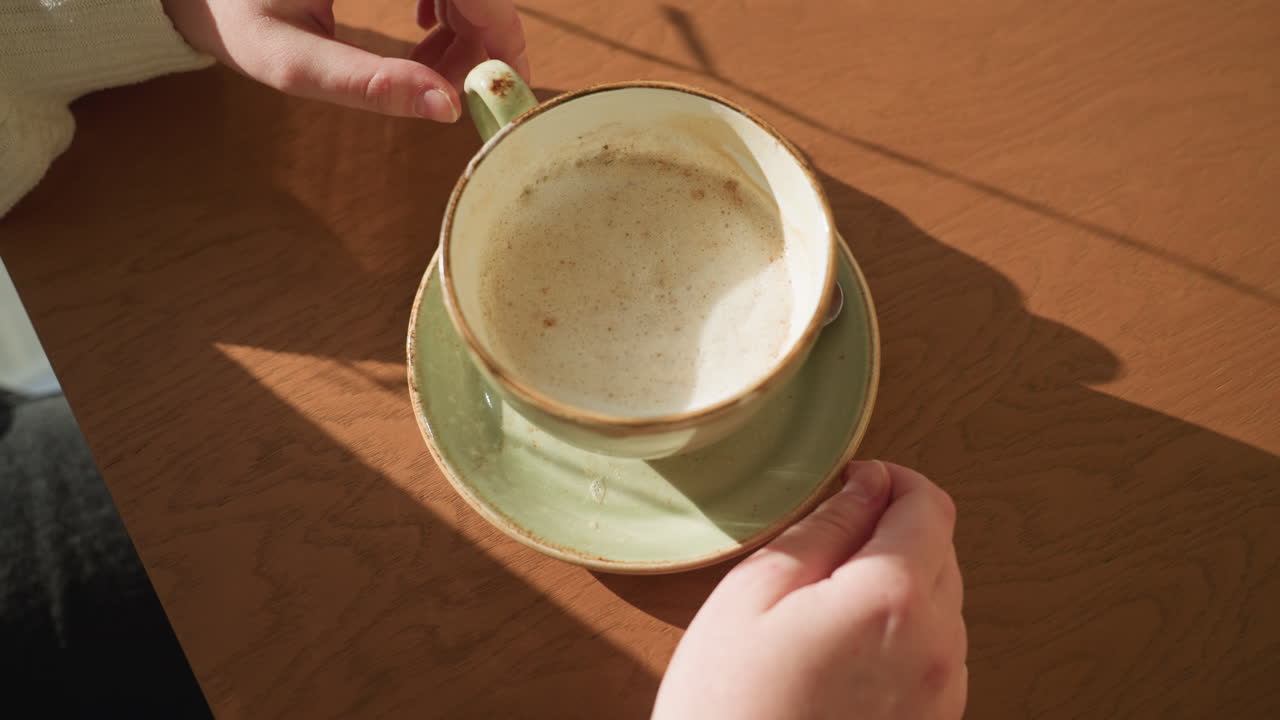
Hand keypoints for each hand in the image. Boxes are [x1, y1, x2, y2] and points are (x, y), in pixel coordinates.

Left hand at [161, 0, 528, 121]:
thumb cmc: (228, 9)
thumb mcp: (288, 57)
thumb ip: (366, 84)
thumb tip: (447, 109)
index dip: (502, 35)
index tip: (498, 87)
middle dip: (482, 38)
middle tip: (457, 90)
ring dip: (467, 26)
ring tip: (430, 70)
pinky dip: (450, 4)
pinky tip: (424, 31)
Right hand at [653, 461, 966, 719]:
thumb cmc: (729, 708)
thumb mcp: (755, 595)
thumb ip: (821, 528)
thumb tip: (863, 485)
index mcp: (893, 598)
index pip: (929, 505)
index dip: (893, 480)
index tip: (855, 481)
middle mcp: (937, 646)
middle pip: (942, 551)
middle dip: (895, 531)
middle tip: (826, 548)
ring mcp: (942, 694)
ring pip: (941, 604)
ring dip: (898, 585)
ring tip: (825, 610)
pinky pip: (933, 654)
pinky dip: (901, 633)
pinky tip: (843, 653)